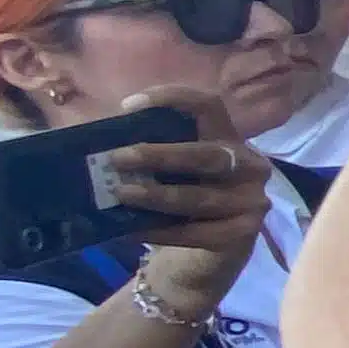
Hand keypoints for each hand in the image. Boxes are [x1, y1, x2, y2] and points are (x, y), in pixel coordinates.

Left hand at [104, 89, 269, 318]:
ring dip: (157, 196)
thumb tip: (97, 140)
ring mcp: (251, 200)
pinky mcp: (243, 232)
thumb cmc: (184, 195)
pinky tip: (131, 230)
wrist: (211, 249)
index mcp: (229, 137)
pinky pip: (197, 232)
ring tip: (121, 194)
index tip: (128, 106)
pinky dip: (161, 231)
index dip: (172, 99)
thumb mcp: (170, 168)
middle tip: (117, 159)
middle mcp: (249, 165)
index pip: (208, 105)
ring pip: (201, 197)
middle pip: (208, 155)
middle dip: (160, 155)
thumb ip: (147, 150)